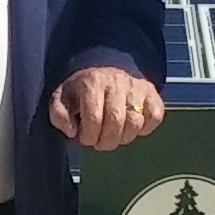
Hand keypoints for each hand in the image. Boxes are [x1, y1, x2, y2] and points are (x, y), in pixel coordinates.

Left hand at [50, 66, 169, 149]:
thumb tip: (72, 131)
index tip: (86, 138)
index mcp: (92, 82)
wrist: (104, 72)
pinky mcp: (152, 94)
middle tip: (100, 142)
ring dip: (124, 137)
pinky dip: (145, 129)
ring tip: (114, 135)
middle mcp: (117, 82)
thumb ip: (59, 115)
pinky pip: (155, 117)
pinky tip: (131, 128)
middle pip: (117, 121)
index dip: (89, 136)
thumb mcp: (62, 99)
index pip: (94, 118)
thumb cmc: (82, 91)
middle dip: (106, 141)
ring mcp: (137, 87)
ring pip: (136, 122)